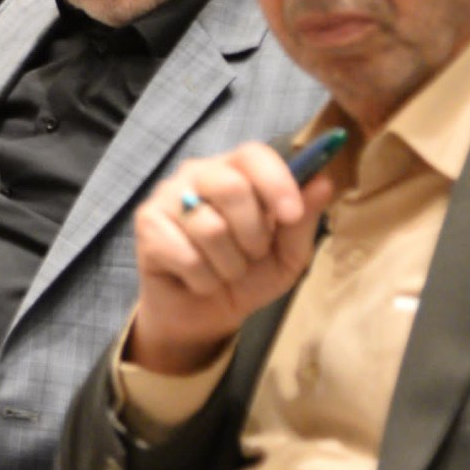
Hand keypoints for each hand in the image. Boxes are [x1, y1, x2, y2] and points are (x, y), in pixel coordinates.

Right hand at [126, 142, 338, 375]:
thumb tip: (324, 182)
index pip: (253, 154)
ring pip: (210, 228)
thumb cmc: (248, 276)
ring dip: (229, 265)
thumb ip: (302, 220)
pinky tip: (198, 280)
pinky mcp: (146, 225)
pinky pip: (186, 255)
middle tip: (253, 254)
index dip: (276, 181)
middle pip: (231, 186)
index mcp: (235, 171)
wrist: (204, 315)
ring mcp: (167, 196)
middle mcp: (197, 174)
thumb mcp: (287, 255)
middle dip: (252, 234)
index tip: (291, 215)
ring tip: (224, 271)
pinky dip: (203, 280)